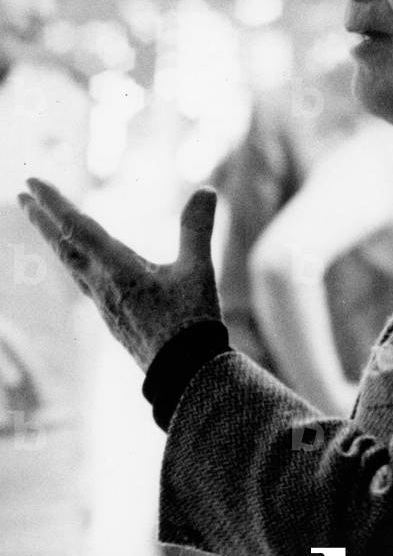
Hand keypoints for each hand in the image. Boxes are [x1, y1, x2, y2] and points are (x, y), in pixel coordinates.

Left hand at [18, 179, 221, 373]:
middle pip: (63, 246)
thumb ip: (197, 230)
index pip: (78, 229)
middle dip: (43, 219)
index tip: (32, 183)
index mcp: (118, 270)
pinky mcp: (112, 317)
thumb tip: (206, 190)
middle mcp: (102, 285)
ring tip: (45, 224)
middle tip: (24, 196)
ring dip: (55, 239)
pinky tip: (80, 263)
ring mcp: (104, 304)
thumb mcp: (198, 271)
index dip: (54, 203)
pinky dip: (73, 260)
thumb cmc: (191, 321)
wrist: (184, 372)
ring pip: (70, 265)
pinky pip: (83, 281)